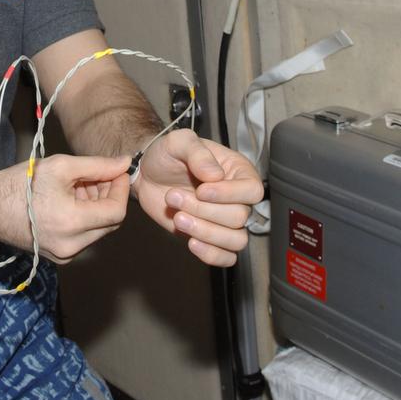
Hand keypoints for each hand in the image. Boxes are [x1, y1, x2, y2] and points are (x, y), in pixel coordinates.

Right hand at [0, 155, 129, 263]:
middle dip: (109, 197)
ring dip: (97, 207)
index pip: (117, 212)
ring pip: (98, 230)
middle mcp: (71, 246)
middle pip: (110, 223)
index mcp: (72, 224)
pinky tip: (71, 201)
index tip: (116, 172)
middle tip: (98, 176)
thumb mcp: (61, 166)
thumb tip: (125, 163)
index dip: (121, 189)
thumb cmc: (20, 184)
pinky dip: (85, 218)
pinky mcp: (59, 256)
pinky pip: (84, 237)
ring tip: (80, 186)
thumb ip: (98, 166)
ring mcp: (65, 255)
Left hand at [134, 129, 262, 266]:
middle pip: (240, 217)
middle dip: (204, 210)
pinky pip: (226, 257)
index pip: (253, 190)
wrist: (147, 175)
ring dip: (206, 232)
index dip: (228, 194)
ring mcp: (225, 220)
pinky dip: (211, 254)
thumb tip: (216, 175)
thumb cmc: (167, 155)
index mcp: (238, 172)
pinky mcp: (211, 238)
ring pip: (236, 240)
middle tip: (174, 196)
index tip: (201, 190)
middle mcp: (237, 198)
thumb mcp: (179, 142)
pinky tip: (190, 241)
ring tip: (178, 218)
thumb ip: (197, 152)